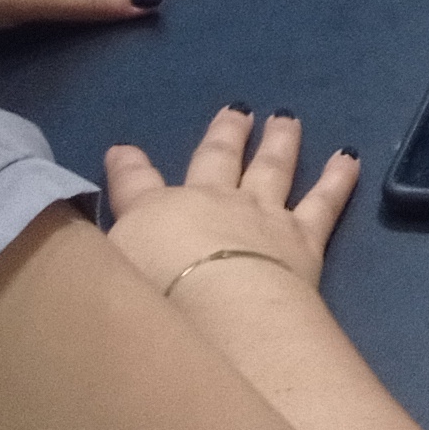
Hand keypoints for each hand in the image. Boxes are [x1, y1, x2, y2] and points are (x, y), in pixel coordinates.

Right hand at [100, 103, 360, 298]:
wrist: (217, 320)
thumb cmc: (149, 307)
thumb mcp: (101, 284)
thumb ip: (94, 265)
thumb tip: (78, 258)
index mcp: (153, 214)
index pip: (133, 184)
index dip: (126, 167)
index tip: (122, 150)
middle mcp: (209, 202)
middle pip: (216, 158)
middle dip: (224, 133)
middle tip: (238, 109)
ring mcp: (260, 215)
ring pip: (271, 167)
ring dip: (279, 141)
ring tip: (286, 118)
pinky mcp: (302, 238)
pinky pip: (324, 200)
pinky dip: (338, 177)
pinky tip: (351, 156)